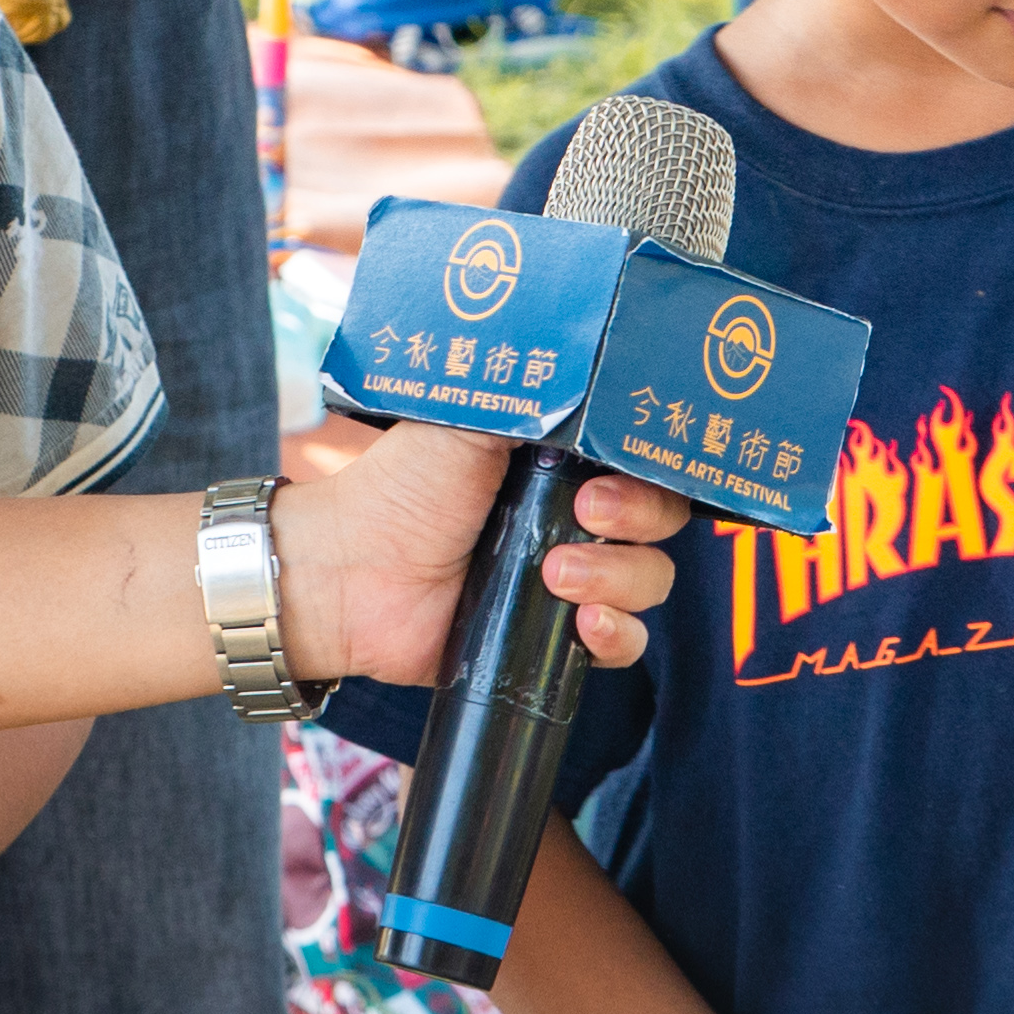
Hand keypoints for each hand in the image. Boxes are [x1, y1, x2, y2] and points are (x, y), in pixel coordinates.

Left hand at [271, 426, 686, 688]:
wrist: (352, 572)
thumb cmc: (401, 488)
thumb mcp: (471, 419)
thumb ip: (539, 396)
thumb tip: (592, 367)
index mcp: (565, 460)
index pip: (644, 461)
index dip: (648, 469)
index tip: (608, 476)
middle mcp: (577, 517)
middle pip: (660, 522)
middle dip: (637, 520)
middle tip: (587, 514)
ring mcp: (571, 580)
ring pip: (648, 582)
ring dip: (618, 580)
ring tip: (557, 575)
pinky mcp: (554, 639)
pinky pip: (623, 646)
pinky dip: (617, 637)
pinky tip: (585, 626)